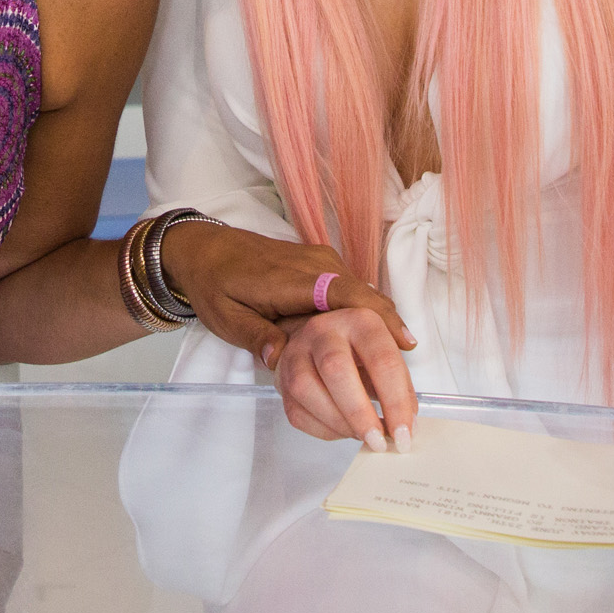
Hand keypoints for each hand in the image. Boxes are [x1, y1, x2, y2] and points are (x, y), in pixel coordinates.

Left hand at [160, 220, 415, 373]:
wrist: (204, 248)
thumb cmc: (214, 283)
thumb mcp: (225, 316)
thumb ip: (254, 336)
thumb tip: (279, 361)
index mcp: (294, 277)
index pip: (346, 294)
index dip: (378, 317)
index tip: (404, 341)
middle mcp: (315, 263)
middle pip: (364, 294)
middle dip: (389, 326)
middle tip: (408, 363)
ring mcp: (320, 261)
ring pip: (361, 291)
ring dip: (380, 319)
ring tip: (398, 358)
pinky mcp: (320, 264)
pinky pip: (350, 287)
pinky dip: (366, 310)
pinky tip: (374, 339)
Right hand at [269, 308, 418, 451]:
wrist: (318, 340)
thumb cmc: (359, 349)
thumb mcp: (385, 349)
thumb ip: (400, 378)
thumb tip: (407, 420)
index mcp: (359, 320)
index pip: (381, 358)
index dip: (395, 400)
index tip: (405, 432)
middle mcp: (323, 330)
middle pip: (335, 368)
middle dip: (360, 412)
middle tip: (379, 442)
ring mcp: (296, 353)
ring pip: (306, 389)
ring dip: (339, 423)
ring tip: (363, 438)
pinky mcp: (281, 379)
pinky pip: (297, 411)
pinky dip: (324, 430)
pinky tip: (344, 432)